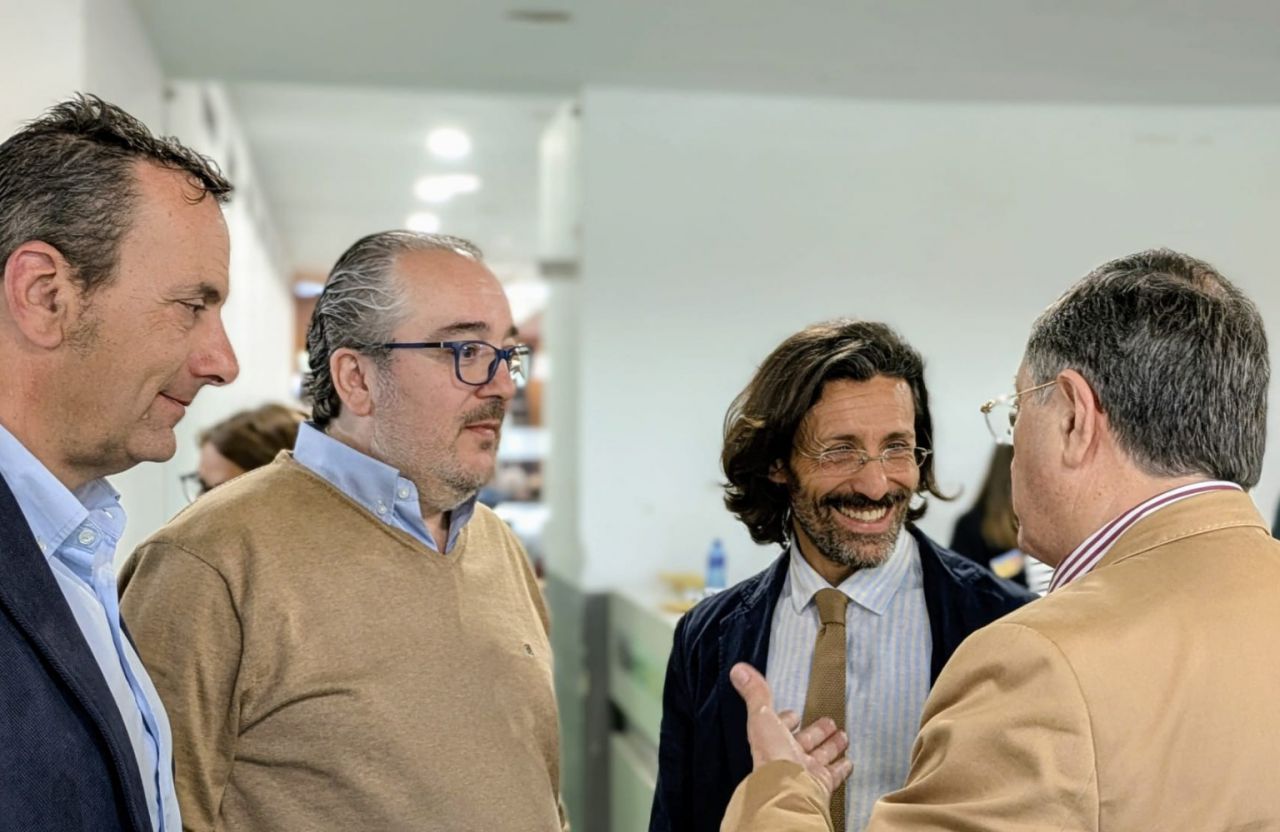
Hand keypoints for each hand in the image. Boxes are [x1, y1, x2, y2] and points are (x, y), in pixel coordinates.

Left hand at [730, 662, 853, 798]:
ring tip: (843, 736)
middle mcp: (788, 758)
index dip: (786, 720)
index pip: (780, 728)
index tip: (794, 714)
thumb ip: (756, 693)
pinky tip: (849, 762)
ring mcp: (805, 772)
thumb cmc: (772, 754)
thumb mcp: (762, 716)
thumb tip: (737, 669)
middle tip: (829, 722)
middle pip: (805, 742)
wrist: (787, 789)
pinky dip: (841, 768)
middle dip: (816, 732)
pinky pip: (833, 775)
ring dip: (831, 746)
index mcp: (772, 742)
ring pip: (821, 756)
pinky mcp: (821, 784)